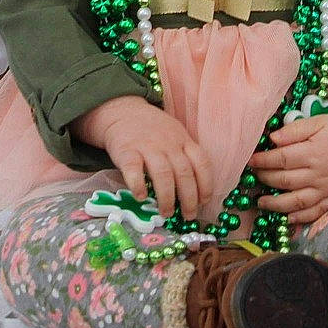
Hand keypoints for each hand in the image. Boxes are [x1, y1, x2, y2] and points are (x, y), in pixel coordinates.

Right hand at [72, 97, 212, 221]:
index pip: (202, 163)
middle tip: (188, 216)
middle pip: (184, 172)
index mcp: (183, 140)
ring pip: (163, 173)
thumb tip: (193, 193)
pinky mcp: (126, 150)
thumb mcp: (174, 136)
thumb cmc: (152, 130)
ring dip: (167, 197)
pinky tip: (141, 197)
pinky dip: (138, 184)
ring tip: (166, 213)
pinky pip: (134, 169)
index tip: (204, 202)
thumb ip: (183, 157)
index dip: (206, 185)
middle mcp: (168, 144)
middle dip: (189, 198)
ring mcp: (147, 146)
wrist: (122, 111)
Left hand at [249, 111, 327, 224]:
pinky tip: (288, 218)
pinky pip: (316, 212)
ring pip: (297, 201)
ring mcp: (327, 189)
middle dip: (265, 179)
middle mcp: (319, 174)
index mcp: (313, 153)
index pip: (281, 159)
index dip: (263, 161)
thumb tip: (272, 139)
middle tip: (254, 176)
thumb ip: (294, 130)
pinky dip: (301, 218)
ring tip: (261, 202)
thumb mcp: (317, 122)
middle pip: (285, 180)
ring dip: (276, 204)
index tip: (250, 160)